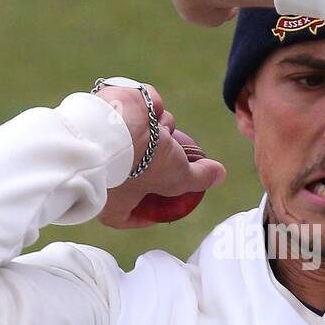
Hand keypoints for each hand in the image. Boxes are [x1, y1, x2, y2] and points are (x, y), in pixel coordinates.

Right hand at [92, 84, 225, 228]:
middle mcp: (106, 170)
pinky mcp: (113, 107)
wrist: (118, 126)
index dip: (143, 215)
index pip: (123, 216)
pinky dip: (153, 109)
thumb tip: (219, 176)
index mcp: (111, 200)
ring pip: (150, 134)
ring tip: (155, 134)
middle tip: (168, 157)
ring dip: (161, 132)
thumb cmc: (140, 164)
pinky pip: (145, 109)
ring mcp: (108, 137)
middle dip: (161, 160)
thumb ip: (198, 179)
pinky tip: (149, 113)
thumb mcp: (177, 179)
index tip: (159, 207)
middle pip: (141, 171)